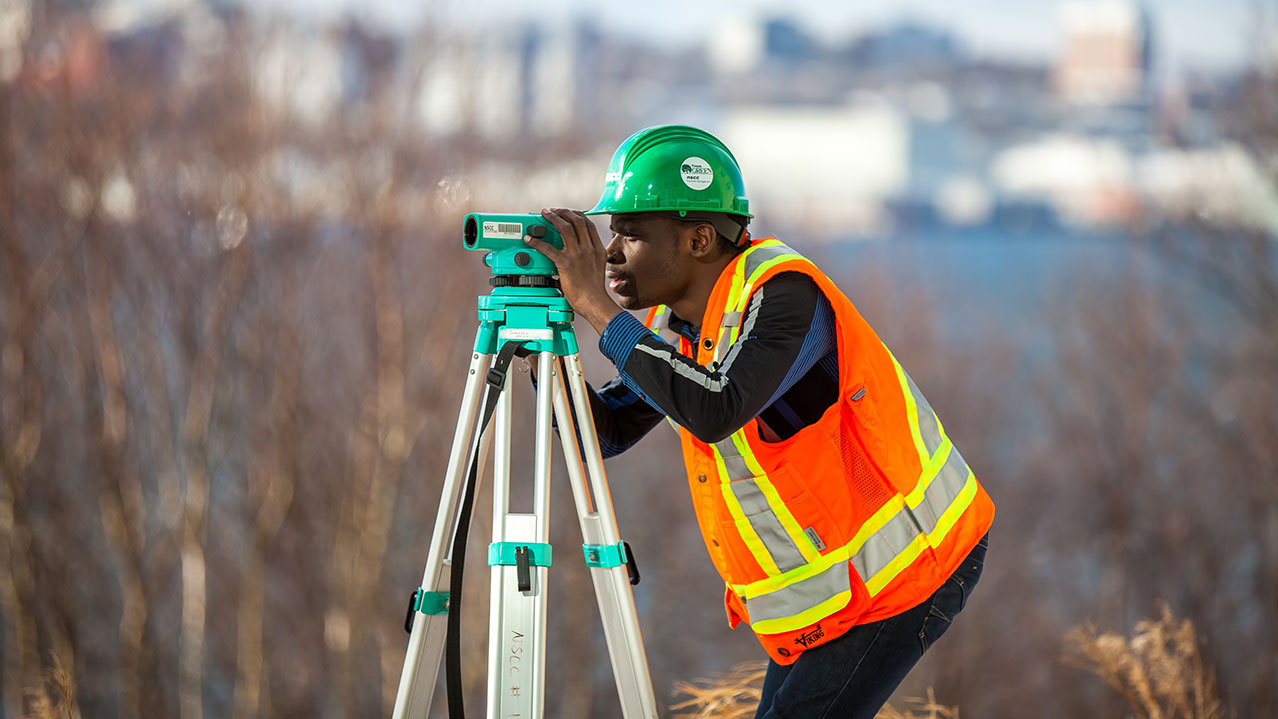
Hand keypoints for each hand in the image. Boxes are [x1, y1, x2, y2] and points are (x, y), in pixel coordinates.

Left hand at [524, 208, 621, 333]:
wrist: (594, 302)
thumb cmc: (594, 290)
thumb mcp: (597, 267)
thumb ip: (590, 256)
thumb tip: (581, 251)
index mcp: (597, 249)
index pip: (588, 224)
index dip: (576, 214)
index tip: (568, 212)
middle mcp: (588, 248)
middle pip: (576, 221)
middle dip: (563, 212)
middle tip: (553, 211)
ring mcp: (577, 255)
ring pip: (564, 228)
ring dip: (553, 218)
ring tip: (544, 214)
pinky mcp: (565, 264)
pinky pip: (548, 248)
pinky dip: (537, 242)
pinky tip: (530, 239)